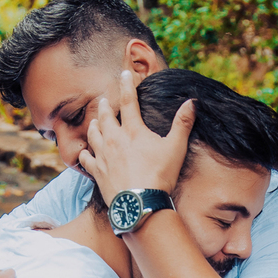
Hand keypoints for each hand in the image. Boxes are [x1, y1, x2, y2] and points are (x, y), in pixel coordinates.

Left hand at [77, 70, 194, 205]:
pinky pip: (86, 158)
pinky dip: (85, 153)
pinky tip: (86, 151)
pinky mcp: (97, 172)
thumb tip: (192, 103)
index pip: (129, 101)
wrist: (140, 203)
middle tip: (104, 100)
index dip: (127, 85)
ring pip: (93, 134)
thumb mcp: (176, 148)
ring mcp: (103, 155)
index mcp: (133, 130)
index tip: (124, 74)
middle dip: (105, 106)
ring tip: (94, 121)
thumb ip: (182, 124)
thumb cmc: (160, 175)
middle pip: (105, 116)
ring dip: (93, 125)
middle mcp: (114, 139)